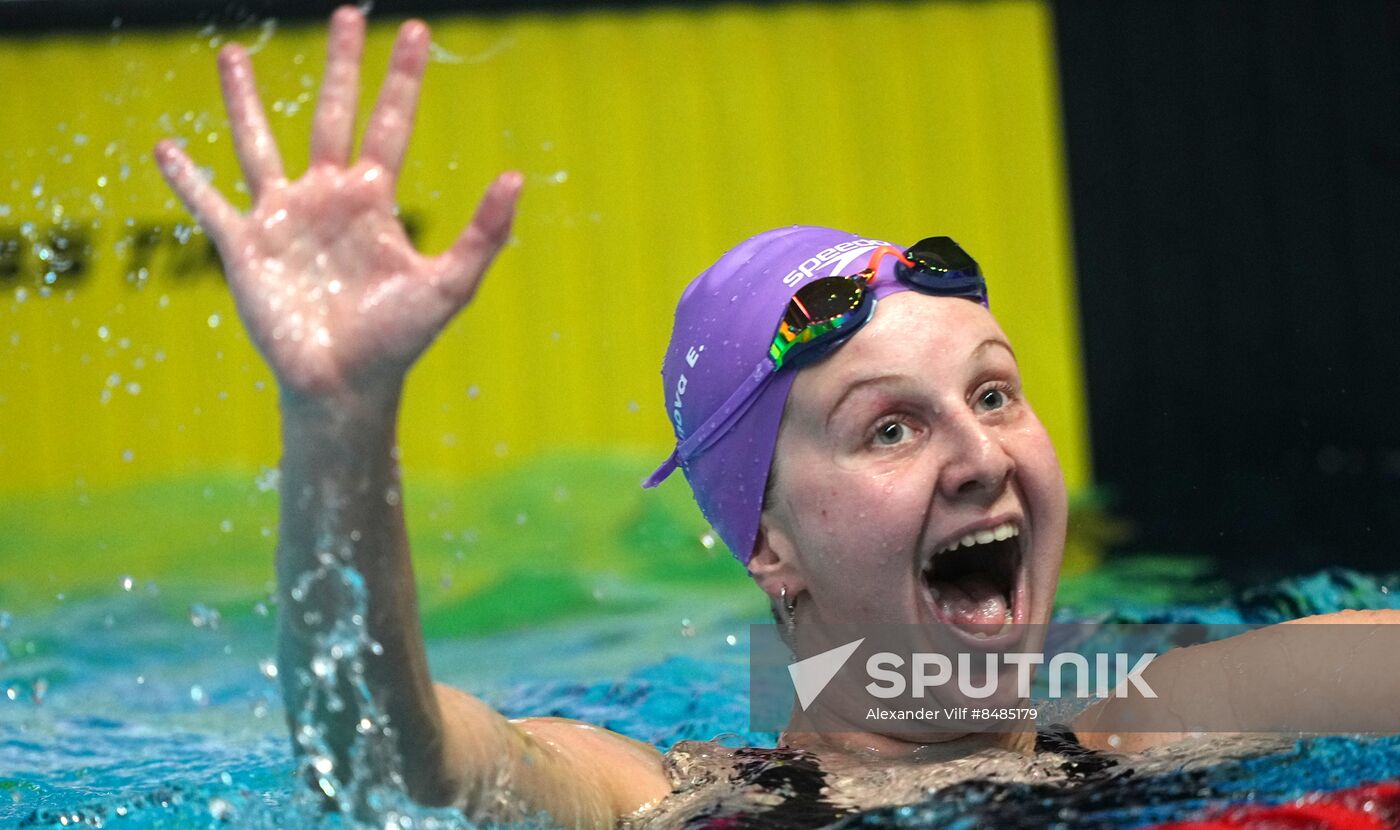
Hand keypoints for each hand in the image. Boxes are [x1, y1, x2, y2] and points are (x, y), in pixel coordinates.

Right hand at [155, 6, 521, 404]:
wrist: (346, 385)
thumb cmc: (399, 340)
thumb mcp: (449, 284)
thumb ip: (483, 233)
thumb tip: (517, 176)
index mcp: (374, 200)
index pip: (390, 123)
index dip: (404, 79)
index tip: (417, 30)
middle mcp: (328, 198)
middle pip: (332, 114)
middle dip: (342, 65)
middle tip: (348, 12)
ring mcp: (283, 218)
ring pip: (258, 143)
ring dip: (244, 100)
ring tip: (233, 53)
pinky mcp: (242, 246)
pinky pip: (207, 203)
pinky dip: (186, 177)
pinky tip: (164, 147)